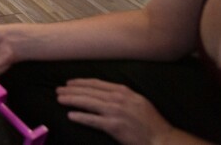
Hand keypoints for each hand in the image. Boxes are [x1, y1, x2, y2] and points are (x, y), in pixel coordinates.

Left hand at [56, 79, 174, 144]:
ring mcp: (115, 112)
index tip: (69, 83)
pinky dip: (80, 117)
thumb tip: (104, 92)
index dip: (81, 82)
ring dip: (71, 100)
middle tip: (58, 90)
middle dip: (71, 90)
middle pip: (89, 91)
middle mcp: (118, 98)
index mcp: (123, 91)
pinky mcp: (114, 126)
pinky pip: (92, 120)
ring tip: (59, 99)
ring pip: (88, 102)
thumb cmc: (151, 122)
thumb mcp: (138, 101)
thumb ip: (122, 95)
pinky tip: (70, 115)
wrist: (162, 139)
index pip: (96, 83)